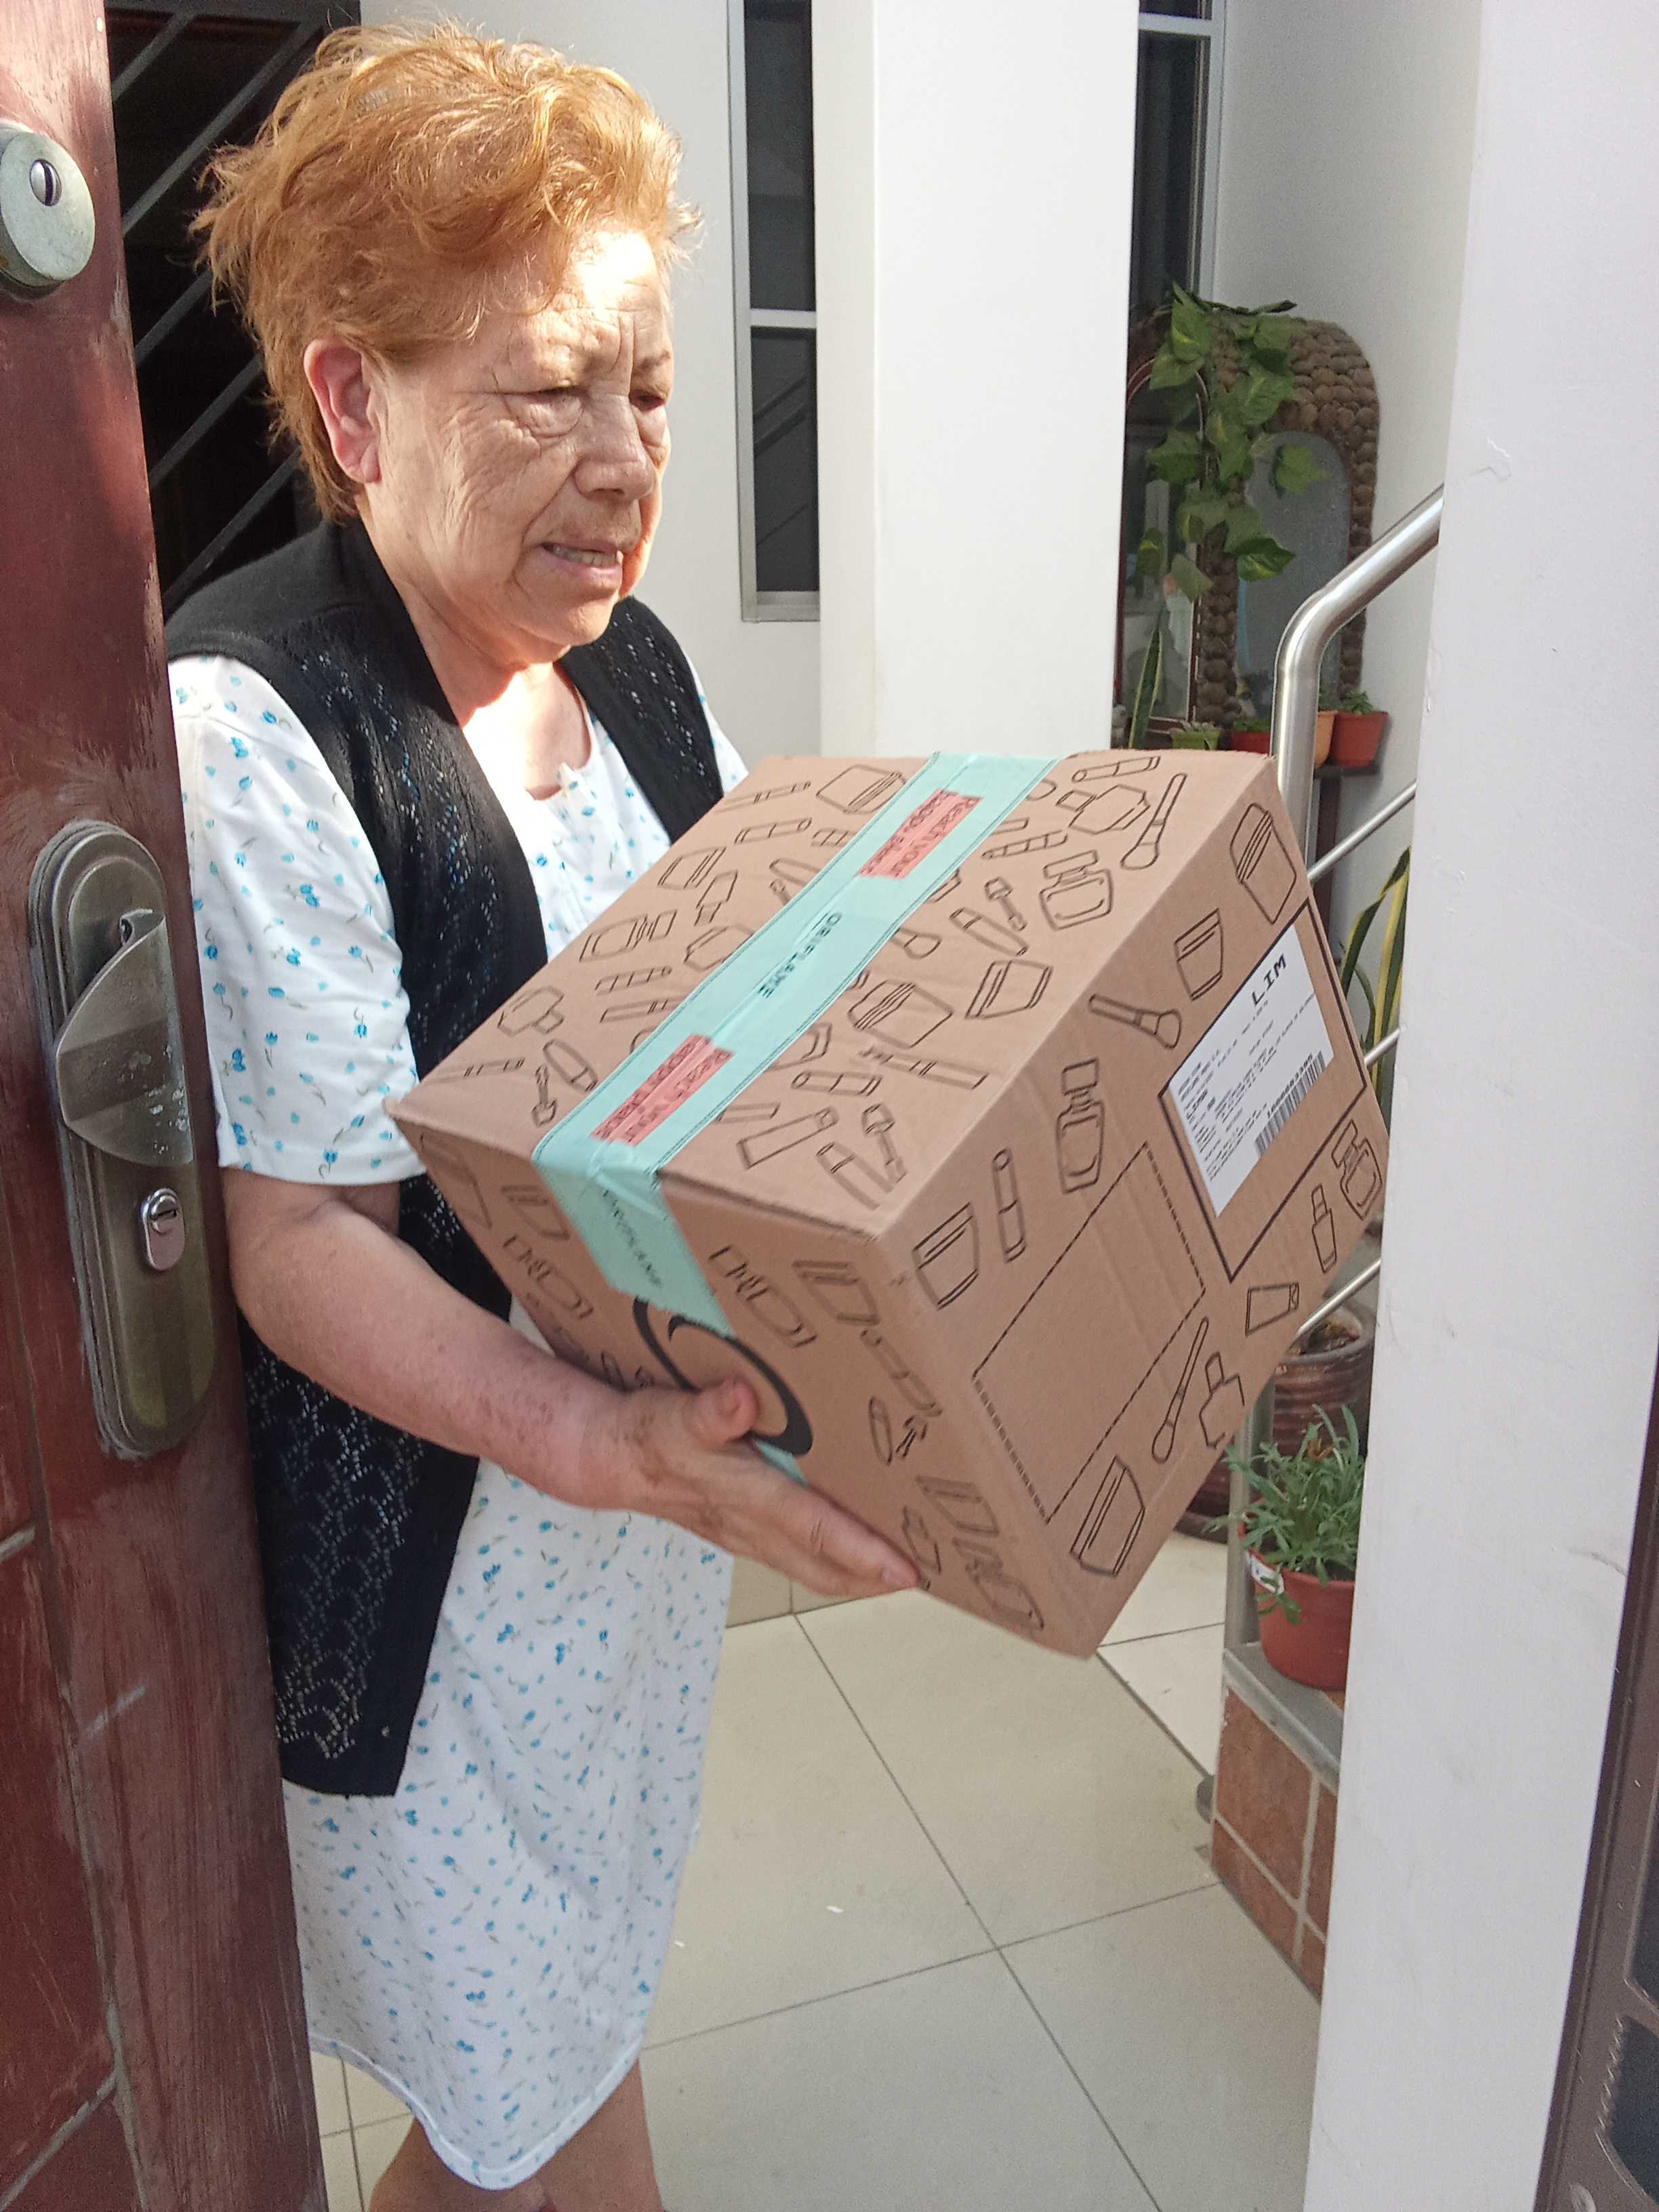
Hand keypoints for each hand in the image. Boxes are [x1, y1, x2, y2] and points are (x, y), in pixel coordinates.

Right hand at [581, 1377, 918, 1599]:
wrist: (604, 1459)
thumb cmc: (643, 1434)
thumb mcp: (668, 1416)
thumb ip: (705, 1412)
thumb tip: (738, 1401)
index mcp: (742, 1495)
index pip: (813, 1529)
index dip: (863, 1552)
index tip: (909, 1569)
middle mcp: (752, 1525)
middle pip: (826, 1565)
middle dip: (878, 1575)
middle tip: (937, 1572)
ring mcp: (748, 1532)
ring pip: (814, 1565)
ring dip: (860, 1572)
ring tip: (911, 1562)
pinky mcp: (744, 1527)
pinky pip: (800, 1551)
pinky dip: (836, 1555)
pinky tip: (859, 1540)